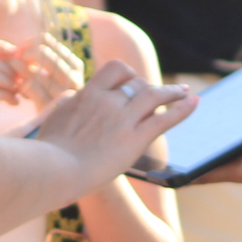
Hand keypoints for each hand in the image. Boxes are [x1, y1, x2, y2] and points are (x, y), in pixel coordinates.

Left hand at [0, 32, 85, 108]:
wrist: (63, 131)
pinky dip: (21, 85)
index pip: (47, 41)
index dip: (28, 42)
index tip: (19, 50)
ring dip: (18, 69)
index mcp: (74, 64)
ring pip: (34, 70)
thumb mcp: (54, 76)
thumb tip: (19, 48)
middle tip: (14, 61)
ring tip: (14, 74)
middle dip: (23, 54)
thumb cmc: (54, 97)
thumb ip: (43, 60)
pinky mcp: (50, 106)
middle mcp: (72, 76)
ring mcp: (62, 92)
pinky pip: (29, 86)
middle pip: (41, 52)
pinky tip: (20, 90)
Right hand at [33, 58, 194, 195]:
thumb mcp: (52, 120)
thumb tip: (68, 99)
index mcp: (87, 94)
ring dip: (172, 91)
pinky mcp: (134, 139)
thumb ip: (65, 107)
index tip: (133, 82)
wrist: (51, 170)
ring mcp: (122, 119)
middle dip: (149, 87)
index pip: (115, 71)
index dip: (128, 75)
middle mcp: (107, 101)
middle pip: (137, 83)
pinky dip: (183, 109)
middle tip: (160, 93)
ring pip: (154, 95)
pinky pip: (164, 119)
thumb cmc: (46, 152)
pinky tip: (195, 102)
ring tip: (183, 91)